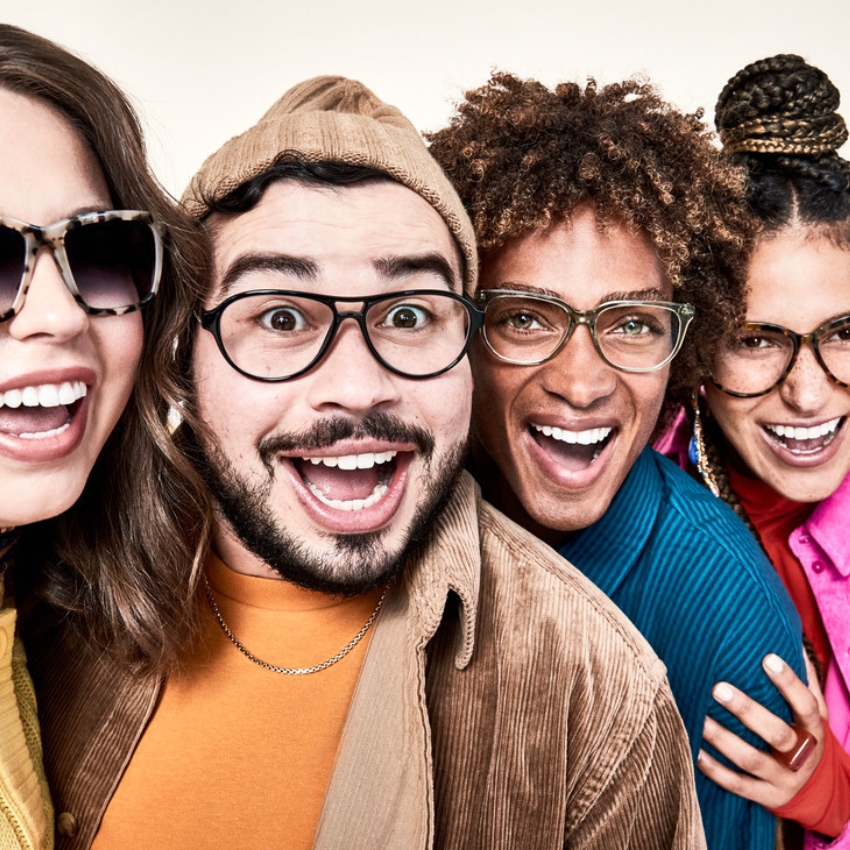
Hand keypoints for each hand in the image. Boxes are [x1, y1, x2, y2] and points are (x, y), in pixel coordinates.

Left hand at [698, 653, 824, 808]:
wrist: (821, 791)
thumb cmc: (805, 735)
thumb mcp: (814, 712)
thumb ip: (805, 679)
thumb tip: (790, 637)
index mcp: (813, 729)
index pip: (805, 704)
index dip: (789, 682)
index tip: (767, 657)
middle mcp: (801, 755)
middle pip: (776, 734)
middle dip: (747, 711)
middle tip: (717, 687)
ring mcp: (784, 779)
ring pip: (751, 760)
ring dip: (723, 739)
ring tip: (698, 717)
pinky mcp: (768, 797)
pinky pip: (739, 786)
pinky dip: (716, 770)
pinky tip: (695, 752)